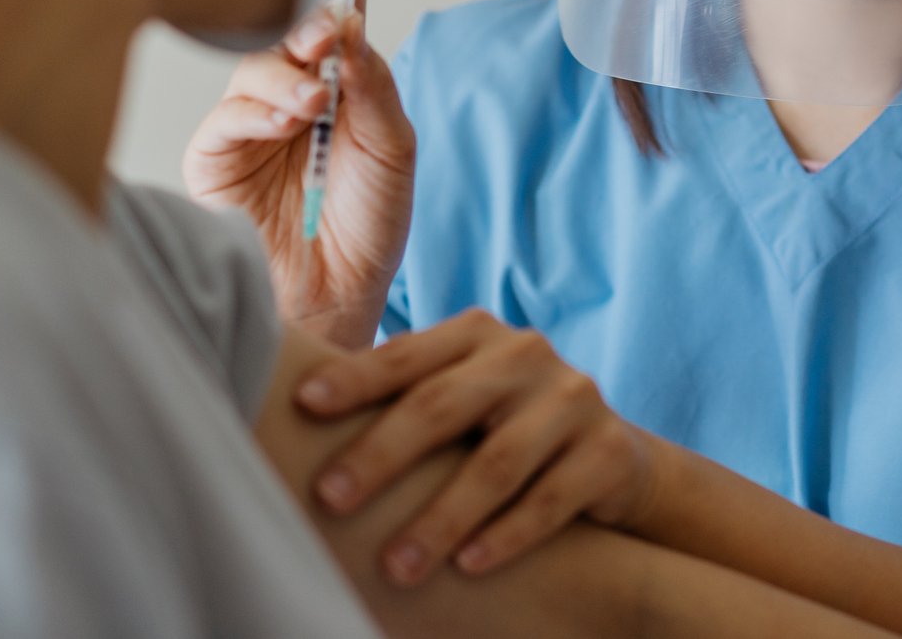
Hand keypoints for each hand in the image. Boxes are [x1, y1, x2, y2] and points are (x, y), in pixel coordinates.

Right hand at [183, 0, 414, 347]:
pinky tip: (287, 122)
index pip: (336, 25)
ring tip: (315, 102)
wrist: (337, 301)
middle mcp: (289, 98)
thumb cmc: (367, 228)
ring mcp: (249, 126)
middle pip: (287, 37)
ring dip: (287, 76)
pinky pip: (226, 118)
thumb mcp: (392, 150)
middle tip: (329, 26)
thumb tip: (349, 28)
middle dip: (308, 23)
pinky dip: (256, 111)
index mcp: (337, 89)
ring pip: (254, 70)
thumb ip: (373, 88)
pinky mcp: (215, 159)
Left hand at [293, 308, 660, 585]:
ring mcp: (572, 400)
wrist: (612, 458)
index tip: (303, 406)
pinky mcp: (609, 451)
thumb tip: (289, 416)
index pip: (406, 356)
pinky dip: (506, 536)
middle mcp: (525, 355)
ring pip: (496, 464)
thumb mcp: (461, 397)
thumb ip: (401, 396)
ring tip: (396, 566)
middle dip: (381, 455)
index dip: (355, 380)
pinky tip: (468, 567)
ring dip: (441, 519)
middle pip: (442, 406)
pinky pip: (550, 500)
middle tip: (330, 498)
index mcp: (477, 334)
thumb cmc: (503, 427)